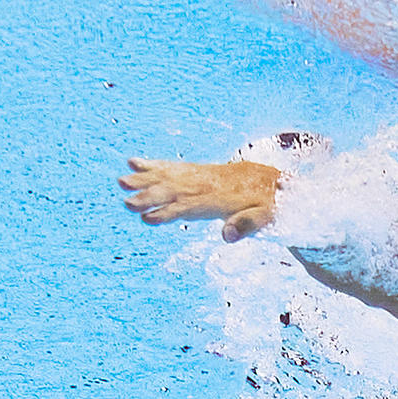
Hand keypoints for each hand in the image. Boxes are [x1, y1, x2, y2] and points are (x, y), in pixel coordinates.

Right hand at [119, 155, 282, 238]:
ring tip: (121, 181)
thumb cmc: (271, 205)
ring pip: (169, 176)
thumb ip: (248, 225)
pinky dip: (154, 164)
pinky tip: (134, 162)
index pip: (190, 206)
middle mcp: (207, 184)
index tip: (148, 217)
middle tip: (126, 203)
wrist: (276, 181)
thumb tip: (227, 235)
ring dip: (145, 179)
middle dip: (150, 197)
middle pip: (174, 190)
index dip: (170, 212)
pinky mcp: (199, 171)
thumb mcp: (267, 218)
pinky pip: (174, 167)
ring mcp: (201, 176)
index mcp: (222, 199)